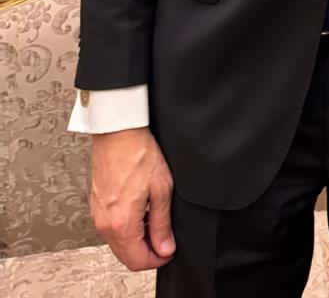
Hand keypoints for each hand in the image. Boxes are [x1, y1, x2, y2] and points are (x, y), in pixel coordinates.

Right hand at [90, 128, 175, 269]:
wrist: (118, 131)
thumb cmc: (139, 153)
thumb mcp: (161, 189)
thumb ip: (161, 223)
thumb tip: (165, 247)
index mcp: (121, 223)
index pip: (138, 260)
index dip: (158, 260)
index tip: (170, 250)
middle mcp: (105, 223)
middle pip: (126, 256)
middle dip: (147, 253)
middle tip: (165, 239)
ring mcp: (98, 214)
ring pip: (118, 244)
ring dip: (136, 241)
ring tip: (154, 221)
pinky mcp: (96, 205)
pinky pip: (111, 228)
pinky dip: (126, 229)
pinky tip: (140, 212)